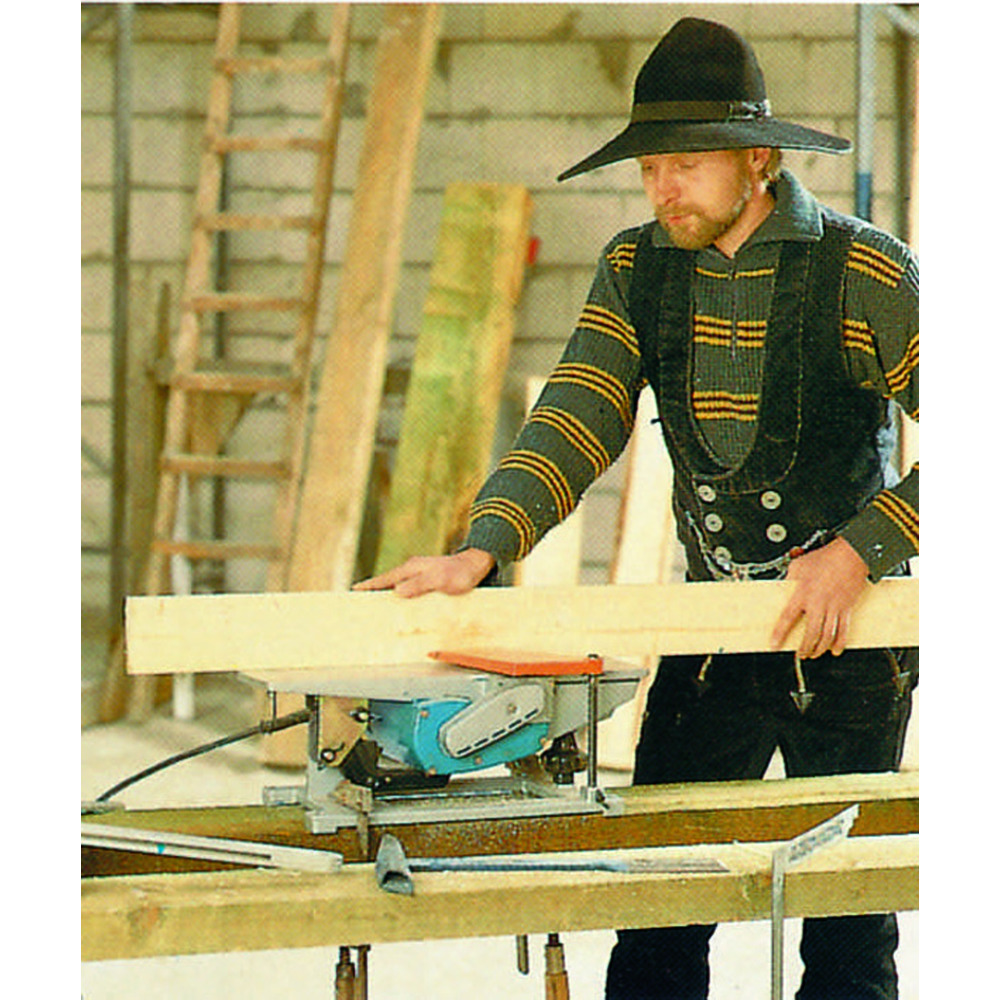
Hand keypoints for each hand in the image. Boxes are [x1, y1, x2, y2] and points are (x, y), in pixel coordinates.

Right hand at [352, 549, 496, 598]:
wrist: (477, 565)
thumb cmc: (460, 573)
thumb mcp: (440, 580)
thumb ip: (419, 585)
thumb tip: (397, 592)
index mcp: (412, 569)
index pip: (386, 579)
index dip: (370, 586)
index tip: (355, 591)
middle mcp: (413, 571)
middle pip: (389, 583)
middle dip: (374, 592)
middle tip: (360, 603)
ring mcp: (421, 575)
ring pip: (399, 587)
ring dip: (388, 595)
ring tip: (377, 608)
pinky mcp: (428, 582)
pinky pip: (410, 590)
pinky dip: (402, 597)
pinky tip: (402, 607)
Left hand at [770, 537, 869, 658]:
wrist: (851, 555)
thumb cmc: (826, 558)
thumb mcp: (798, 565)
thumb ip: (789, 579)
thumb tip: (784, 587)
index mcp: (803, 593)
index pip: (787, 618)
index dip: (780, 633)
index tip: (774, 644)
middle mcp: (818, 603)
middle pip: (810, 633)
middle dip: (804, 648)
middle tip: (800, 654)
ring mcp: (834, 608)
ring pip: (827, 635)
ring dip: (820, 648)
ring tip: (813, 654)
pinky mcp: (847, 608)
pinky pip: (844, 630)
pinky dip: (840, 642)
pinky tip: (835, 650)